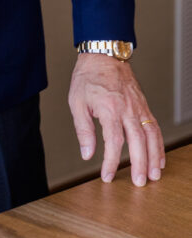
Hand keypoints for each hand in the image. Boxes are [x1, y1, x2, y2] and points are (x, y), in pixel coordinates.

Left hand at [68, 54, 164, 185]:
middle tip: (138, 183)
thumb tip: (87, 153)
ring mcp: (138, 107)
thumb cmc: (88, 76)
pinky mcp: (143, 105)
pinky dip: (159, 144)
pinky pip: (155, 127)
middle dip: (139, 164)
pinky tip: (158, 157)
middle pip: (138, 141)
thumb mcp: (77, 102)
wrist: (103, 54)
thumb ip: (83, 130)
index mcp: (109, 108)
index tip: (107, 176)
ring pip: (151, 136)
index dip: (112, 162)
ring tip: (153, 175)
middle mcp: (127, 108)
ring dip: (154, 157)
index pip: (114, 142)